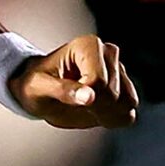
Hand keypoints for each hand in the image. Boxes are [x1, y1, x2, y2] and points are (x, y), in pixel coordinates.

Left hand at [13, 36, 138, 128]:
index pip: (99, 82)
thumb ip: (62, 90)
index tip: (67, 97)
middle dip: (93, 107)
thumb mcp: (38, 88)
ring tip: (83, 107)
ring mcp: (120, 70)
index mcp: (88, 46)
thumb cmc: (34, 85)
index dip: (83, 99)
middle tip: (72, 103)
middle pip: (114, 95)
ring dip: (105, 114)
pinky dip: (112, 119)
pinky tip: (95, 112)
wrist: (40, 92)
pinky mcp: (125, 87)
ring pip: (127, 104)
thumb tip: (90, 97)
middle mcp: (109, 53)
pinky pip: (130, 113)